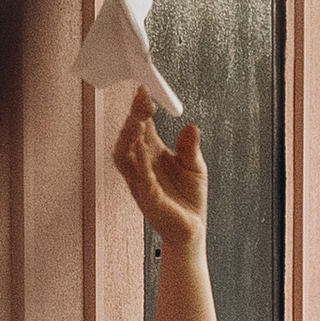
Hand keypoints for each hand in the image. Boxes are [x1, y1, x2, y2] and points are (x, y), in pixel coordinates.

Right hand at [110, 88, 206, 247]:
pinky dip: (140, 162)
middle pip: (128, 137)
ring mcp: (141, 181)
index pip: (142, 127)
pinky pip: (139, 178)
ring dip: (128, 138)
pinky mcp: (148, 197)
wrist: (191, 229)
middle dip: (132, 118)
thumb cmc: (189, 198)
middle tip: (142, 102)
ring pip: (124, 156)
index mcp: (153, 154)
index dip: (140, 109)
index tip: (144, 91)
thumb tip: (191, 126)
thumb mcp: (195, 166)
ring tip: (137, 120)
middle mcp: (142, 166)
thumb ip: (190, 148)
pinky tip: (143, 148)